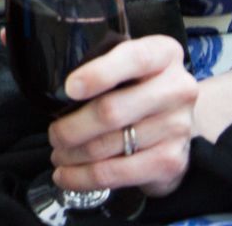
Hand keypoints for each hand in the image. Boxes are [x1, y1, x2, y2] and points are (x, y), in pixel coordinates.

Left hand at [47, 34, 199, 197]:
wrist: (178, 123)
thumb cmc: (140, 87)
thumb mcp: (129, 65)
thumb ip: (103, 67)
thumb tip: (58, 92)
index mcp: (164, 54)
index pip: (134, 59)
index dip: (99, 73)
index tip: (69, 88)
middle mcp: (177, 88)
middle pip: (112, 110)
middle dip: (71, 127)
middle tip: (53, 133)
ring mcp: (177, 127)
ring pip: (109, 144)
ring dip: (73, 154)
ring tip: (58, 154)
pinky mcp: (171, 161)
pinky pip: (117, 173)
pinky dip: (84, 177)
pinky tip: (67, 175)